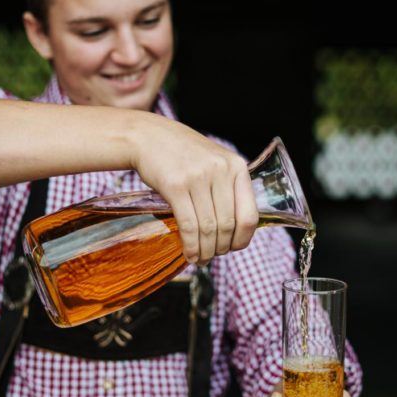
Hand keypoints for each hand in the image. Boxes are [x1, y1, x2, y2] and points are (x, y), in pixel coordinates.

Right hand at [129, 116, 258, 264]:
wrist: (147, 137)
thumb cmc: (182, 154)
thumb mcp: (214, 162)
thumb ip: (227, 187)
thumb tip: (235, 229)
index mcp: (237, 166)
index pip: (250, 215)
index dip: (243, 239)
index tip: (233, 248)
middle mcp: (221, 171)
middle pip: (227, 225)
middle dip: (220, 248)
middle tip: (211, 256)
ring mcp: (198, 177)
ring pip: (208, 228)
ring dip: (205, 251)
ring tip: (200, 259)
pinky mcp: (175, 186)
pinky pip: (188, 225)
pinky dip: (191, 245)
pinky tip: (189, 253)